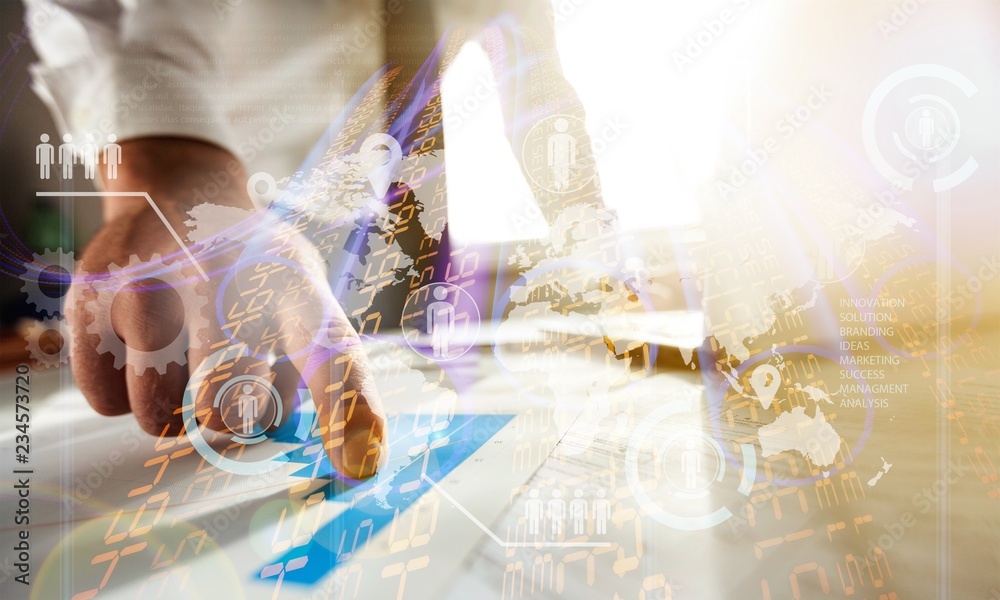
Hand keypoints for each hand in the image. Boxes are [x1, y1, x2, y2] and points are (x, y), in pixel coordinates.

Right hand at [66, 138, 386, 478]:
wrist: (177, 189)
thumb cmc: (253, 270)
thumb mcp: (300, 301)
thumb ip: (312, 374)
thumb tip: (329, 453)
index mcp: (293, 283)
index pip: (330, 351)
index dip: (346, 409)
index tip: (360, 463)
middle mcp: (224, 273)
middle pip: (228, 410)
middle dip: (228, 416)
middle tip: (225, 377)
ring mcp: (151, 278)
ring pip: (159, 414)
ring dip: (171, 406)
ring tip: (179, 352)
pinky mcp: (90, 293)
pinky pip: (106, 398)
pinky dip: (121, 388)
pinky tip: (135, 339)